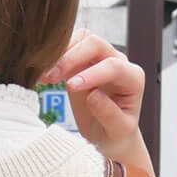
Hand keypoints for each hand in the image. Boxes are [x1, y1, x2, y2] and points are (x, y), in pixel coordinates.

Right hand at [37, 30, 152, 173]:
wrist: (108, 136)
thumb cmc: (116, 135)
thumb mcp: (117, 131)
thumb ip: (109, 114)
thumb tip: (93, 94)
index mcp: (132, 79)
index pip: (113, 66)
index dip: (91, 73)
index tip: (70, 87)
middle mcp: (119, 63)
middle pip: (95, 43)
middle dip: (71, 58)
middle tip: (51, 79)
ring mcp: (101, 59)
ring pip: (81, 39)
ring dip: (60, 55)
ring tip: (45, 78)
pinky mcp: (83, 61)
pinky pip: (69, 48)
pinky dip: (54, 58)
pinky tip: (44, 75)